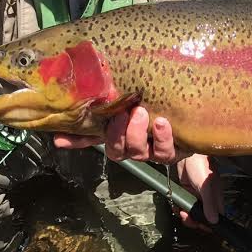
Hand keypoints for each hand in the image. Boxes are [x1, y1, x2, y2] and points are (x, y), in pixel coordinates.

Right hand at [53, 106, 188, 164]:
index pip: (91, 140)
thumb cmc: (157, 101)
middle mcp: (132, 147)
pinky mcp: (172, 152)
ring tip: (140, 112)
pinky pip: (165, 152)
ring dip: (136, 133)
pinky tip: (162, 123)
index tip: (60, 137)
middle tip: (122, 113)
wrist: (191, 111)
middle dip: (116, 134)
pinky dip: (162, 138)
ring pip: (138, 152)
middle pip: (117, 151)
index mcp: (118, 134)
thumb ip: (108, 100)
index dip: (75, 141)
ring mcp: (151, 151)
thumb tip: (75, 102)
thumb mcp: (131, 99)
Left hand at [176, 154, 222, 229]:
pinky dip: (179, 208)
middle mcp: (206, 199)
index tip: (199, 225)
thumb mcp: (205, 186)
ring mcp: (196, 196)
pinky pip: (183, 205)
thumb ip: (209, 203)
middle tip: (186, 217)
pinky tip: (176, 206)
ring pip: (191, 213)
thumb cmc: (200, 166)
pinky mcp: (186, 193)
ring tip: (181, 211)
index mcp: (215, 198)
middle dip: (193, 221)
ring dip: (185, 216)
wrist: (185, 154)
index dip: (208, 225)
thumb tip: (214, 221)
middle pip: (202, 218)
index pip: (215, 217)